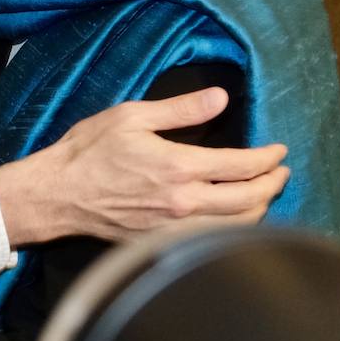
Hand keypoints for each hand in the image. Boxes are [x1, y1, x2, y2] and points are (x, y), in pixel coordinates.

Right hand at [0, 87, 290, 244]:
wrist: (58, 194)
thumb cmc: (89, 151)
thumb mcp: (132, 116)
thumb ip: (181, 108)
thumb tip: (220, 98)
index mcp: (179, 167)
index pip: (241, 166)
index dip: (268, 158)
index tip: (280, 150)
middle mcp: (184, 203)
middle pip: (249, 201)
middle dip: (273, 184)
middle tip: (281, 171)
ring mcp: (174, 228)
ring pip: (235, 227)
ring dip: (260, 209)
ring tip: (265, 192)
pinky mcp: (162, 242)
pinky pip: (212, 239)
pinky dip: (234, 228)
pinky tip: (233, 216)